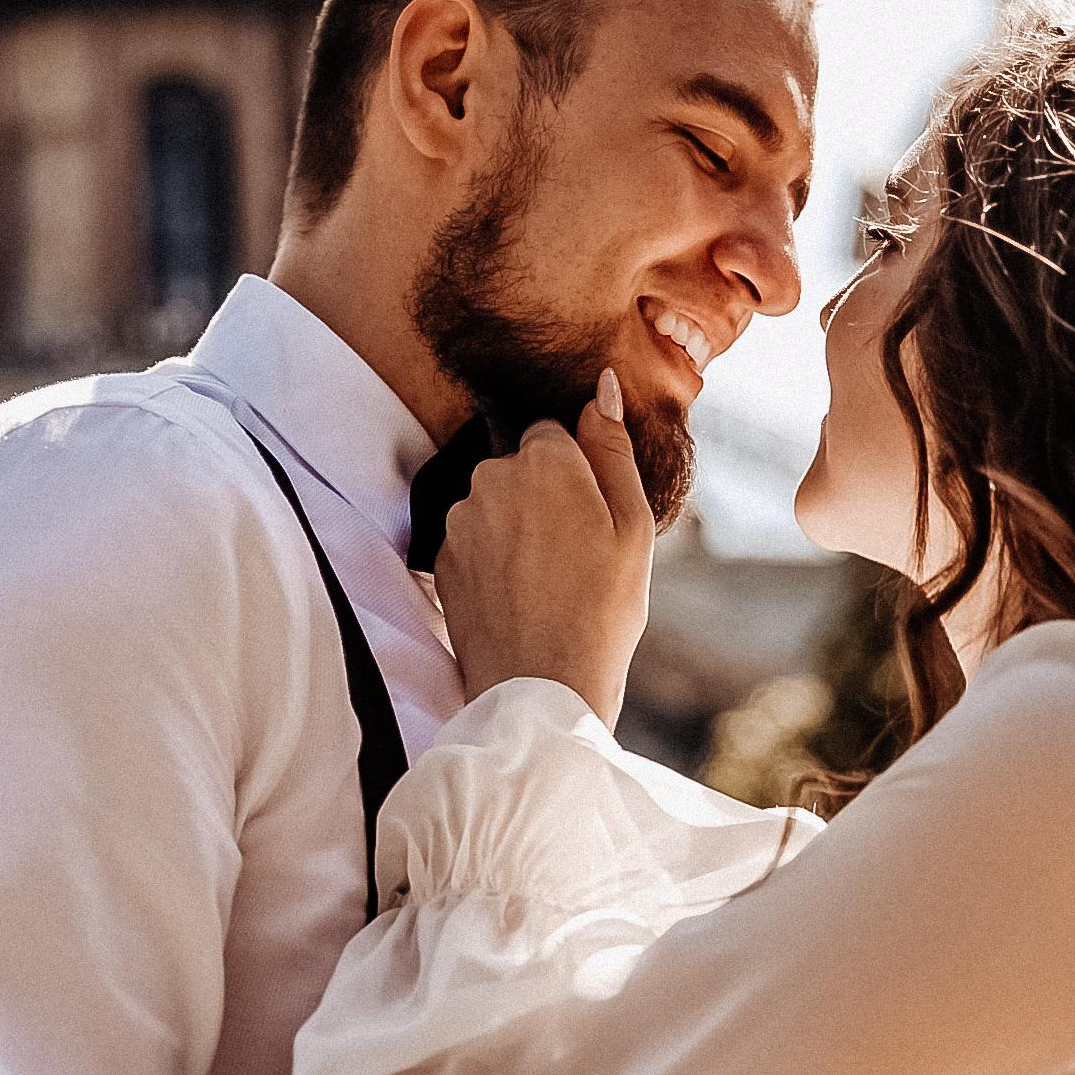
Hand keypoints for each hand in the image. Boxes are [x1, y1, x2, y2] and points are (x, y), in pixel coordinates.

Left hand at [433, 375, 655, 728]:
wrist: (540, 688)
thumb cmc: (602, 610)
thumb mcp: (633, 527)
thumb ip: (613, 448)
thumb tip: (602, 385)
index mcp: (544, 461)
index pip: (554, 432)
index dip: (578, 472)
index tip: (594, 517)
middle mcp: (490, 478)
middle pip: (520, 467)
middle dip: (545, 496)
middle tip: (577, 554)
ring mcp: (459, 521)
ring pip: (494, 504)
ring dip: (517, 527)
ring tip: (548, 582)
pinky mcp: (440, 560)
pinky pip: (473, 540)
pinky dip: (493, 559)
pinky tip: (519, 596)